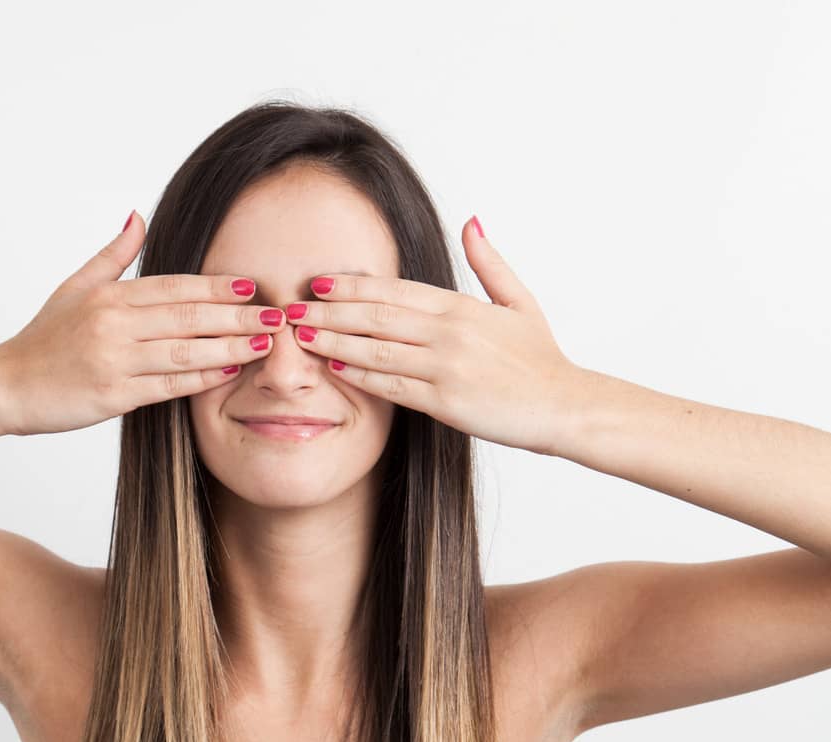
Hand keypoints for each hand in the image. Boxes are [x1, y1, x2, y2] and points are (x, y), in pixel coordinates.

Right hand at [0, 213, 285, 436]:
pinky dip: (200, 377)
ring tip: (264, 343)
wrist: (6, 386)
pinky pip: (167, 385)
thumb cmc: (43, 340)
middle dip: (236, 316)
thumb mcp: (74, 287)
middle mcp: (113, 324)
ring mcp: (114, 360)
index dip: (214, 287)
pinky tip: (228, 371)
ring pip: (184, 350)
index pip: (173, 287)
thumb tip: (139, 215)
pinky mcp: (113, 396)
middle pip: (187, 316)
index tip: (250, 285)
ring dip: (229, 347)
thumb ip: (113, 255)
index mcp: (109, 296)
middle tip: (275, 314)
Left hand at [287, 219, 587, 455]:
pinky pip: (393, 385)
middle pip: (377, 313)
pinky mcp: (446, 401)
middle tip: (292, 304)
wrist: (564, 405)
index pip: (396, 289)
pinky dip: (361, 374)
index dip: (354, 283)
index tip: (320, 280)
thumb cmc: (541, 360)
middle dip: (331, 308)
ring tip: (300, 333)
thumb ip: (490, 263)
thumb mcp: (520, 302)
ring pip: (377, 347)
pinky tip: (334, 366)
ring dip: (335, 339)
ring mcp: (446, 365)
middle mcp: (449, 331)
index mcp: (462, 306)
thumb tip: (472, 221)